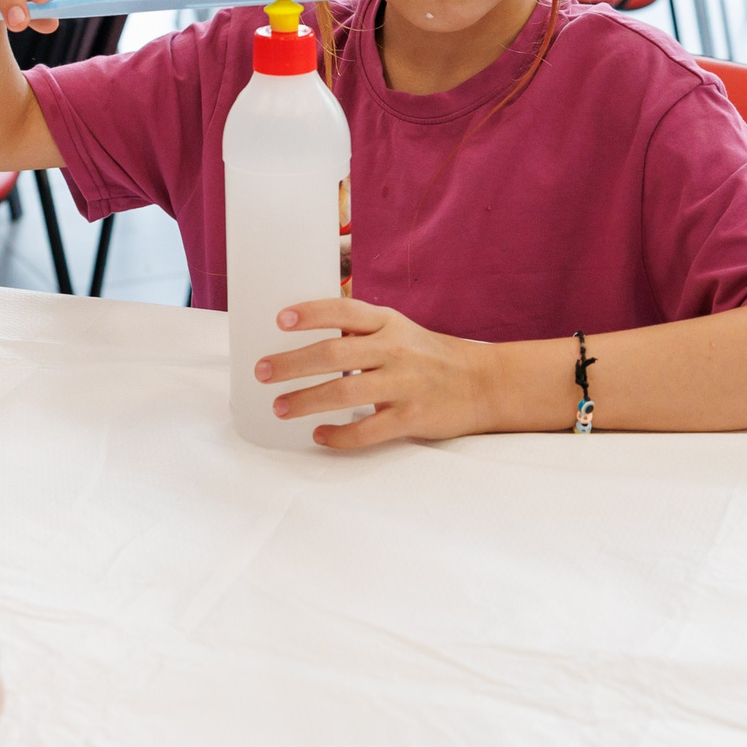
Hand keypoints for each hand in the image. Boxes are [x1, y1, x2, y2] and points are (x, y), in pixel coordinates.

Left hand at [255, 297, 497, 448]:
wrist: (483, 383)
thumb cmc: (431, 356)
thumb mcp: (399, 329)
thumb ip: (362, 329)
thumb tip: (311, 330)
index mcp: (388, 323)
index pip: (344, 311)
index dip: (311, 314)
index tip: (281, 320)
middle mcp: (394, 350)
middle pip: (334, 353)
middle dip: (292, 363)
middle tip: (263, 372)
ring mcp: (404, 385)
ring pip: (345, 393)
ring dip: (306, 400)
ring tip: (280, 407)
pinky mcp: (411, 417)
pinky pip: (367, 431)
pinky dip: (339, 435)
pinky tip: (319, 435)